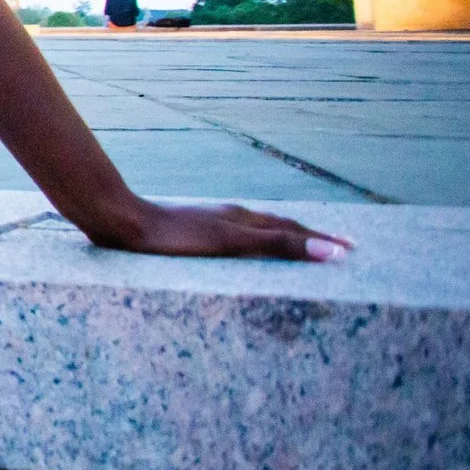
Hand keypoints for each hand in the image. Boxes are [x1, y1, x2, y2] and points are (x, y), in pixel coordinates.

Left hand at [84, 197, 354, 261]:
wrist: (118, 221)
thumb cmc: (171, 237)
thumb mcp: (229, 243)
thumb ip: (277, 246)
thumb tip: (329, 252)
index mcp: (244, 219)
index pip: (294, 232)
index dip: (323, 242)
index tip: (352, 249)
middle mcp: (230, 217)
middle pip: (278, 227)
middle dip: (309, 239)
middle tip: (337, 248)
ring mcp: (208, 221)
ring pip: (254, 231)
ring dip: (281, 240)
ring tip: (297, 248)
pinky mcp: (188, 231)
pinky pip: (231, 238)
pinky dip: (250, 245)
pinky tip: (239, 252)